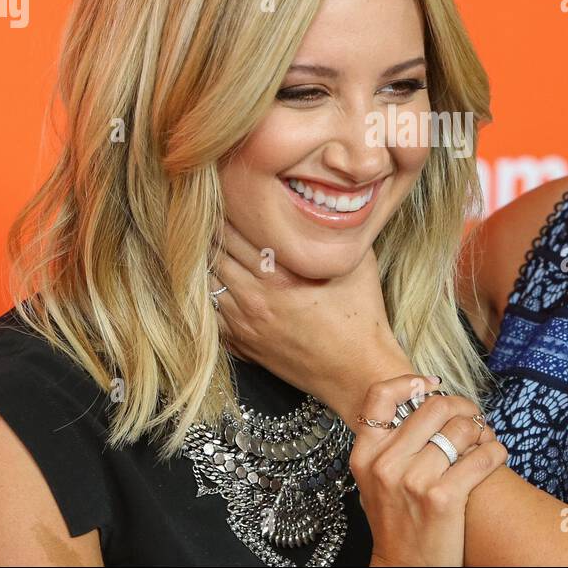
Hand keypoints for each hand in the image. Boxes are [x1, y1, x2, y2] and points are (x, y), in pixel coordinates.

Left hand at [211, 221, 413, 420]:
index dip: (231, 208)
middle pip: (215, 252)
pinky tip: (220, 280)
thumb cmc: (361, 317)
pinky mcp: (241, 343)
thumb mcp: (358, 263)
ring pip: (206, 281)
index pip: (236, 229)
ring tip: (213, 243)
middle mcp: (254, 297)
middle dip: (214, 231)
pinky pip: (209, 312)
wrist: (357, 372)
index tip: (234, 195)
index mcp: (279, 274)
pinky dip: (210, 293)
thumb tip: (322, 204)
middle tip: (214, 213)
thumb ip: (334, 232)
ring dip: (208, 261)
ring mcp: (243, 323)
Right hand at [353, 375, 507, 565]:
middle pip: (433, 407)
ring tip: (484, 438)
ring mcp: (413, 480)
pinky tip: (495, 456)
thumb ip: (388, 443)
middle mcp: (385, 464)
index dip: (411, 383)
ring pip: (461, 429)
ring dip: (482, 429)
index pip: (381, 397)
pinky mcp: (443, 498)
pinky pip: (480, 457)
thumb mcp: (374, 480)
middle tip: (471, 416)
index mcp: (365, 454)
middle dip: (461, 406)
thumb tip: (418, 400)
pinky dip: (495, 452)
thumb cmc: (395, 520)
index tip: (432, 386)